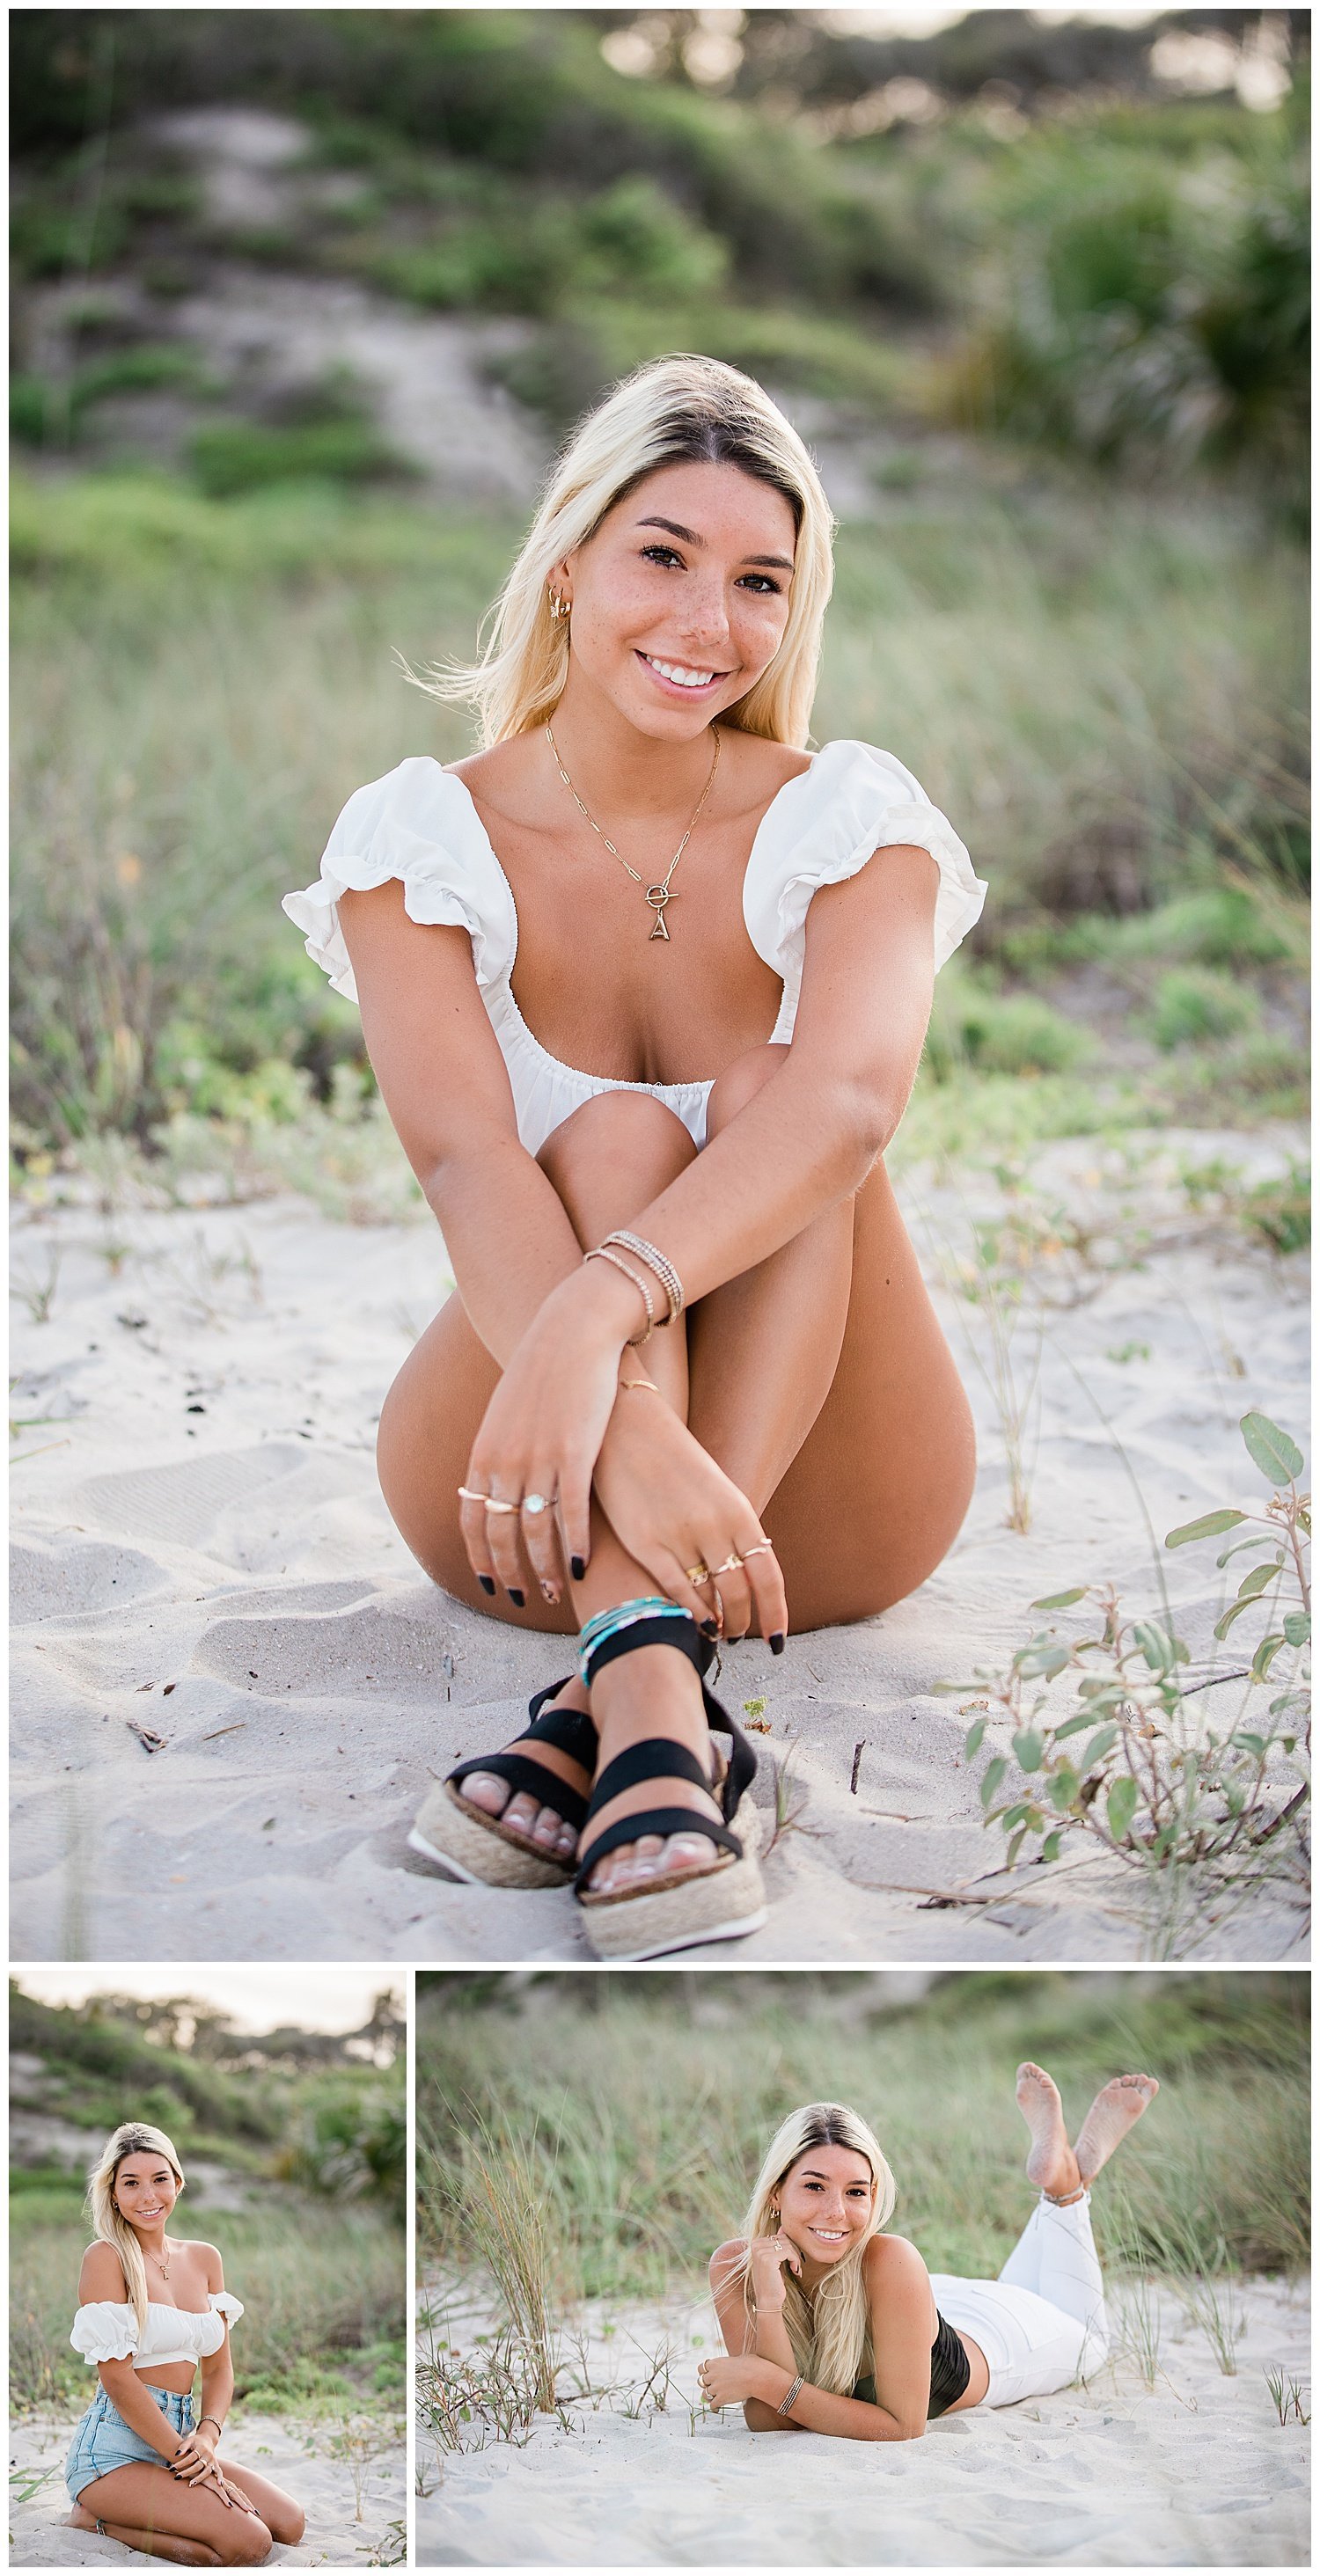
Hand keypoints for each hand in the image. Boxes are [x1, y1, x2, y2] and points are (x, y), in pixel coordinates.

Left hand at [170, 2425, 217, 2481]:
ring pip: (207, 2471)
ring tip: (190, 2484)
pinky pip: (219, 2471)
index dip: (181, 2463)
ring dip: (199, 2478)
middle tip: (177, 2477)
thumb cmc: (195, 2442)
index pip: (190, 2457)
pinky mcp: (215, 2464)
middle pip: (197, 2465)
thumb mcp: (189, 2440)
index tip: (171, 2469)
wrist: (208, 2440)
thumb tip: (176, 2454)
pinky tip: (219, 2485)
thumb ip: (183, 2447)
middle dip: (187, 2472)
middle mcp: (208, 2454)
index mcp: (201, 2448)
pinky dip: (220, 2477)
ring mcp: (212, 2460)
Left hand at [459, 1269, 637, 1600]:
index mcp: (483, 1454)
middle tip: (523, 1599)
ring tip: (554, 1591)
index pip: (471, 1520)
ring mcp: (538, 1459)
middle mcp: (504, 1462)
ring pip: (536, 1532)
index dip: (480, 1557)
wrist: (572, 1331)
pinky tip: (580, 1566)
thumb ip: (501, 1452)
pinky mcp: (574, 1453)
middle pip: (501, 1534)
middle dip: (510, 1573)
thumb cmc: (544, 1371)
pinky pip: (571, 1514)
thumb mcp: (508, 1413)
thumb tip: (499, 1484)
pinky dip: (574, 1546)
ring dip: (543, 1568)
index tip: (491, 1584)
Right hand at [592, 1393, 787, 1643]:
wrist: (628, 1429)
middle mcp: (714, 1527)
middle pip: (740, 1593)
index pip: (768, 1575)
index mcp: (739, 1512)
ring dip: (717, 1621)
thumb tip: (745, 1574)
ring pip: (709, 1596)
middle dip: (742, 1622)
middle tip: (738, 1635)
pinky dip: (689, 1613)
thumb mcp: (716, 1492)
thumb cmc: (673, 1462)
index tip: (776, 1641)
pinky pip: (676, 1591)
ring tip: (717, 1632)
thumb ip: (733, 1531)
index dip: (776, 1613)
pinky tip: (693, 1623)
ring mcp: (680, 1536)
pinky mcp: (645, 1544)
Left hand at [698, 2353, 763, 2409]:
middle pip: (701, 2381)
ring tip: (714, 2398)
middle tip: (712, 2387)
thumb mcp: (740, 2358)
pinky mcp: (721, 2399)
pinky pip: (712, 2405)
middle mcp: (713, 2375)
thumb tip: (736, 2363)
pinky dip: (714, 2407)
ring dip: (709, 2396)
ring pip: (705, 2394)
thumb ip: (731, 2362)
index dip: (704, 2372)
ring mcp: (716, 2387)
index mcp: (716, 2363)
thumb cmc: (753, 2365)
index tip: (709, 2375)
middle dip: (706, 2384)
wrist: (757, 2377)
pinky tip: (717, 2408)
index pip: (701, 2368)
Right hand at [747, 2229, 802, 2307]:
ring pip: (788, 2244)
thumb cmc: (774, 2281)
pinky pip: (789, 2252)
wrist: (768, 2301)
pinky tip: (795, 2271)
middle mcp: (756, 2245)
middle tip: (796, 2266)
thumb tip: (783, 2228)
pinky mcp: (768, 2258)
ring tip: (795, 2269)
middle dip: (794, 2252)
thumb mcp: (776, 2260)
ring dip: (796, 2257)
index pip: (780, 2236)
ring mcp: (760, 2251)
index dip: (790, 2248)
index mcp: (755, 2243)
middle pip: (784, 2239)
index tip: (793, 2261)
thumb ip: (778, 2244)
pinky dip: (796, 2261)